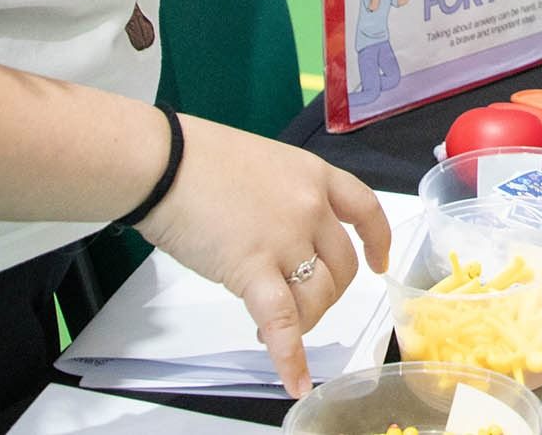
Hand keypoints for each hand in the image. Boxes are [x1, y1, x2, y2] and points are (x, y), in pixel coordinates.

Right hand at [138, 116, 392, 396]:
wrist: (164, 163)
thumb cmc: (200, 160)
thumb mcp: (265, 165)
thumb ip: (286, 200)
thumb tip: (285, 239)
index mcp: (315, 175)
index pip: (365, 210)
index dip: (377, 240)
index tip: (377, 263)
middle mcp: (311, 207)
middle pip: (342, 267)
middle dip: (326, 295)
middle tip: (300, 305)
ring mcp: (286, 239)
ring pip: (318, 297)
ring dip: (304, 322)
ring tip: (274, 329)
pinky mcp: (254, 269)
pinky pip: (282, 321)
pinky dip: (290, 357)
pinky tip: (293, 381)